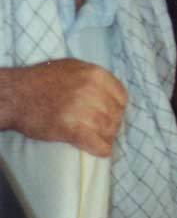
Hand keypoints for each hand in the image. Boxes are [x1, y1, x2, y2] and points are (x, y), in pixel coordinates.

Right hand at [0, 59, 126, 156]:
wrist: (13, 95)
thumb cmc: (40, 80)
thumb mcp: (72, 67)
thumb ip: (94, 78)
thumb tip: (111, 92)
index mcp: (96, 75)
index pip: (122, 96)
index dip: (118, 107)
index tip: (111, 113)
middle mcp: (93, 91)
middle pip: (116, 115)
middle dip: (112, 124)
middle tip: (103, 129)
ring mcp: (83, 111)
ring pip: (109, 130)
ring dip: (106, 137)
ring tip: (98, 138)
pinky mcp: (72, 130)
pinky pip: (99, 145)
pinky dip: (102, 149)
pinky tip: (100, 150)